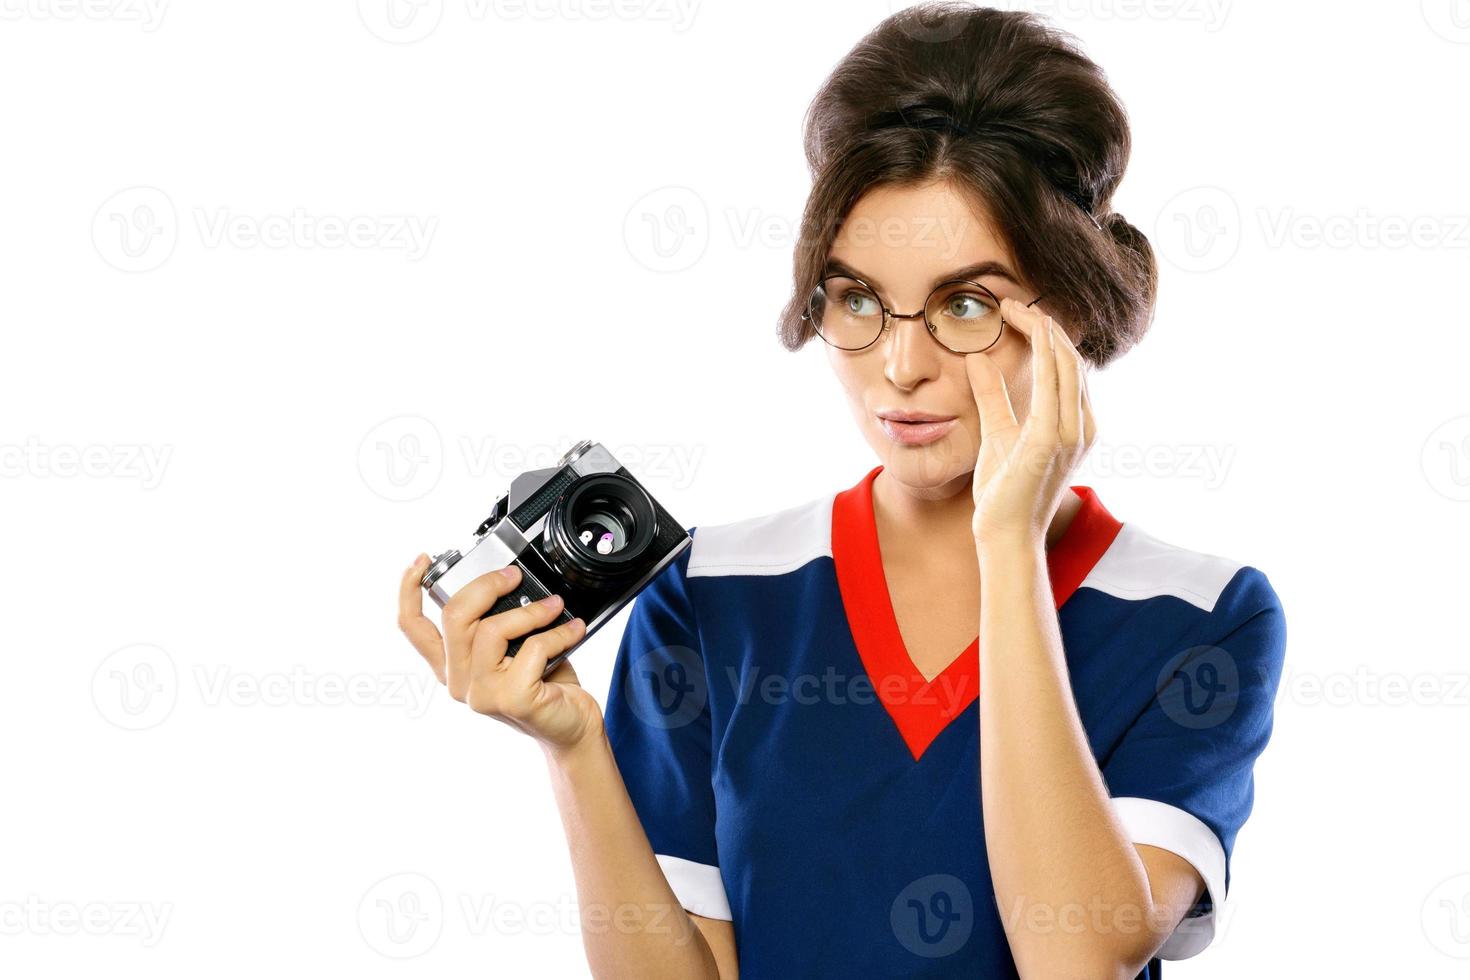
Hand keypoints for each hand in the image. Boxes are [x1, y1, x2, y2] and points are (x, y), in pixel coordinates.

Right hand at [396, 556, 603, 750]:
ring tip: (556, 606)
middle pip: (455, 617)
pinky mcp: (512, 699)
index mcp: (451, 665)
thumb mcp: (513, 647)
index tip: (421, 561)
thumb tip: (508, 582)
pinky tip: (573, 631)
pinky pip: (533, 648)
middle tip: (514, 576)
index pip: (413, 628)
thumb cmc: (544, 682)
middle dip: (487, 585)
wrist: (571, 725)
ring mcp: (482, 694)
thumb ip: (497, 622)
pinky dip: (559, 634)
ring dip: (531, 611)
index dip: (408, 591)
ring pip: (492, 630)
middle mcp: (458, 681)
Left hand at [963, 297, 1096, 546]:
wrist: (1005, 535)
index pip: (1067, 368)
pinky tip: (1029, 332)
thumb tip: (978, 360)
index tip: (1015, 314)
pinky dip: (1044, 354)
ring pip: (1066, 364)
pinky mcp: (1052, 439)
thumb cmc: (1004, 492)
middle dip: (1044, 325)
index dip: (1045, 336)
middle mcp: (1082, 425)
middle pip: (1070, 359)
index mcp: (1075, 424)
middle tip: (1012, 303)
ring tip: (1017, 309)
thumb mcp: (997, 433)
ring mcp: (1071, 432)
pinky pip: (1053, 385)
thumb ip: (992, 397)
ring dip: (1043, 331)